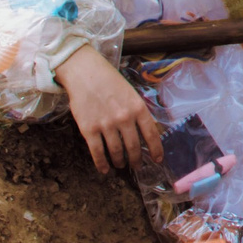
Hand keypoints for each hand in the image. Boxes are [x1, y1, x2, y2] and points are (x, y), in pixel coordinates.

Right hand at [57, 43, 159, 174]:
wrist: (85, 73)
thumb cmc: (109, 81)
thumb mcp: (131, 93)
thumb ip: (138, 111)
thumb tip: (146, 131)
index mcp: (137, 108)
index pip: (151, 134)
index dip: (156, 150)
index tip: (157, 160)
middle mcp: (124, 118)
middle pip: (134, 146)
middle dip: (136, 159)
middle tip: (136, 165)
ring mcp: (106, 125)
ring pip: (116, 151)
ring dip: (119, 161)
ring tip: (120, 164)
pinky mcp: (89, 129)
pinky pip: (97, 152)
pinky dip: (101, 163)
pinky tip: (104, 169)